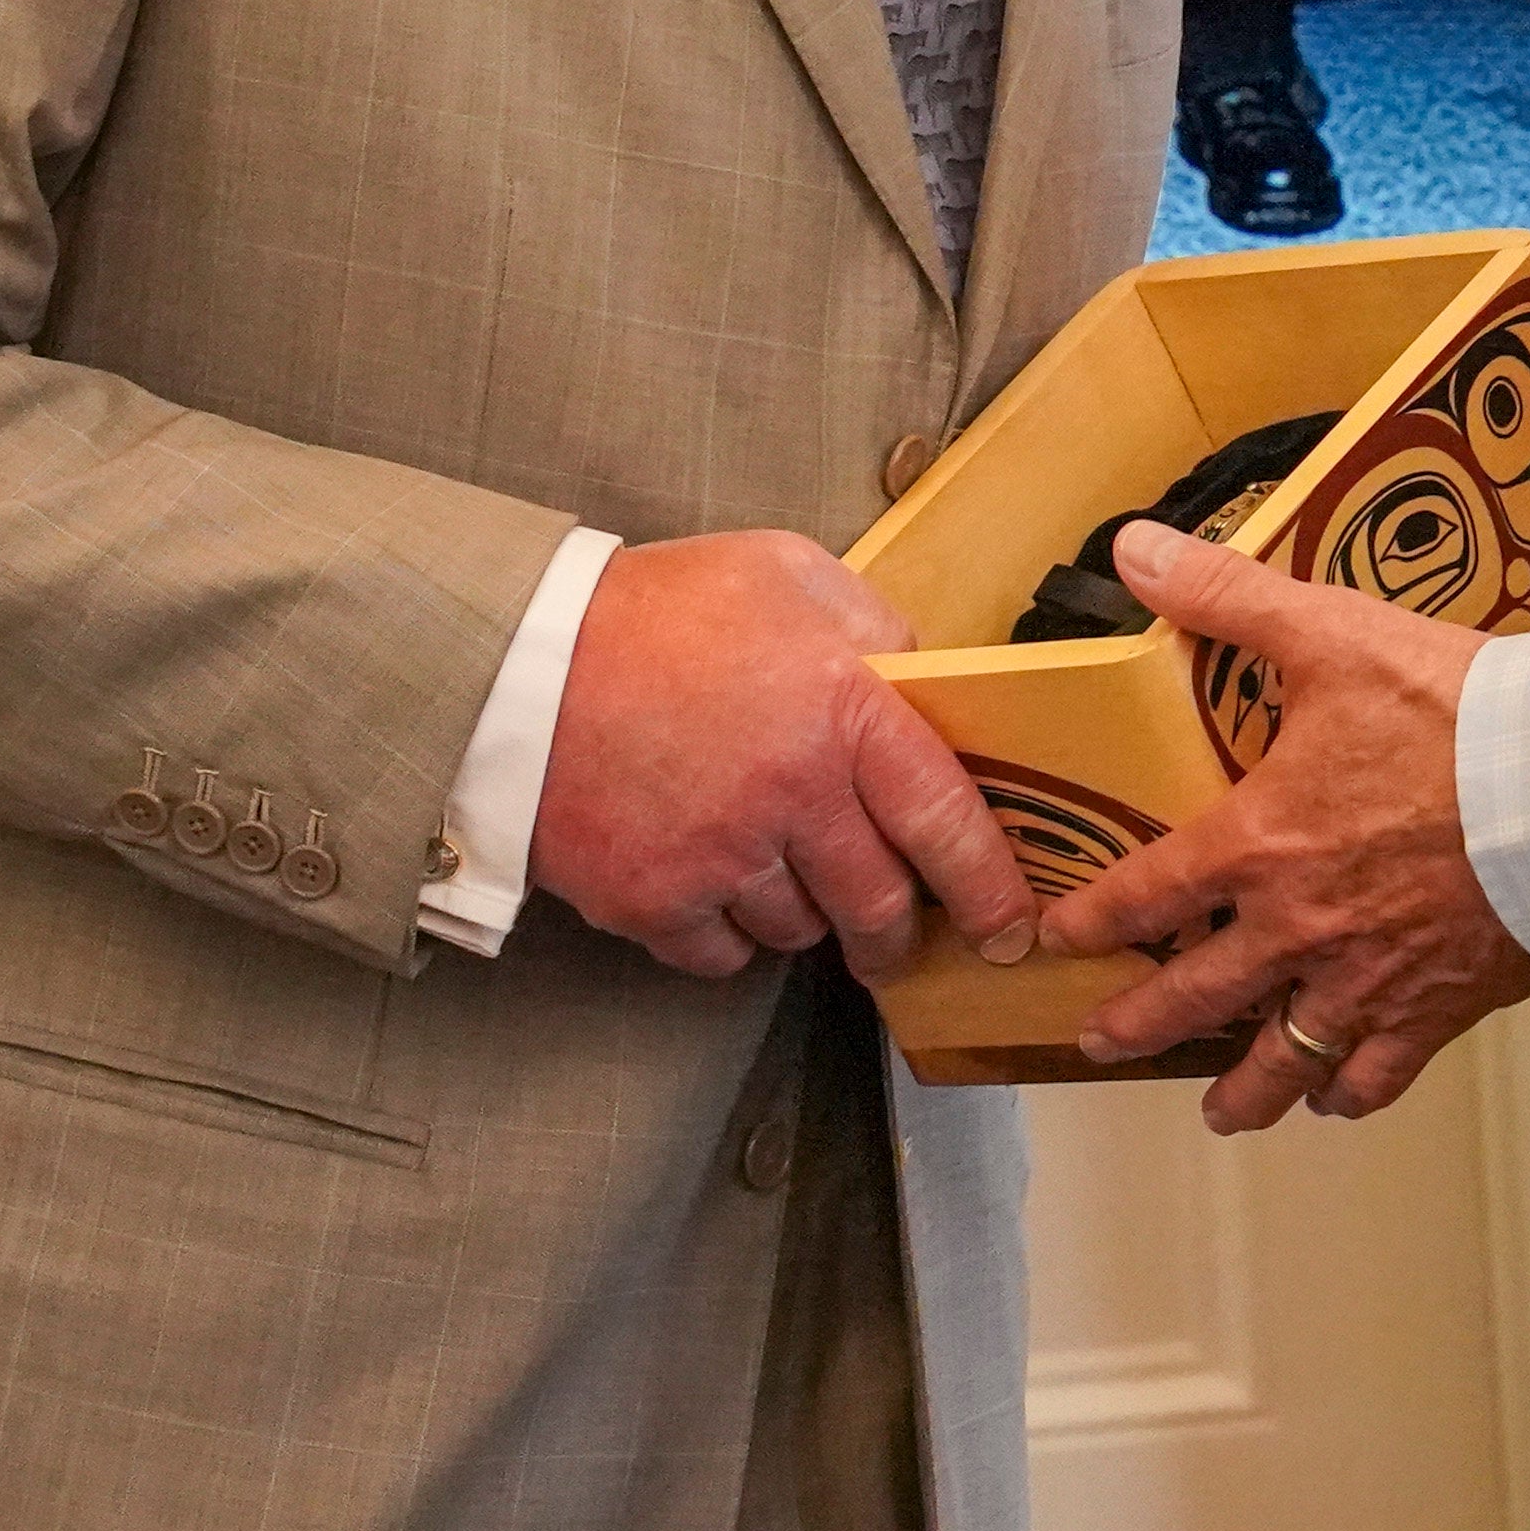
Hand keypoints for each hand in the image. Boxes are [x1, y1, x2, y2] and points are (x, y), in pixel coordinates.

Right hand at [529, 531, 1034, 989]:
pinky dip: (730, 935)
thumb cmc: (657, 610)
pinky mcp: (652, 902)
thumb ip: (873, 628)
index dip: (989, 885)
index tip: (1011, 925)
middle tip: (902, 934)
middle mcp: (790, 796)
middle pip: (878, 903)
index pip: (945, 819)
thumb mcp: (787, 575)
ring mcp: (719, 858)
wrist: (518, 661)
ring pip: (801, 931)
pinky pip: (722, 955)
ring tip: (784, 869)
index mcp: (840, 711)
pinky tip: (717, 885)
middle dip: (900, 933)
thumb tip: (926, 682)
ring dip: (808, 915)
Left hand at [1038, 521, 1529, 1134]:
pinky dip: (1352, 1091)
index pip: (1146, 893)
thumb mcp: (1330, 632)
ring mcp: (1367, 977)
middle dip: (1139, 1024)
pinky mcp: (1438, 1006)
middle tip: (1100, 1042)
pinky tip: (1338, 1096)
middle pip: (1196, 997)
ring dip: (1244, 1091)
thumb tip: (1134, 547)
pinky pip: (1381, 1071)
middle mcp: (1297, 927)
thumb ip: (1226, 594)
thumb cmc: (1452, 712)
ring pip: (1284, 1057)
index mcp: (1258, 843)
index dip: (1093, 919)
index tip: (1058, 937)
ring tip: (1219, 1113)